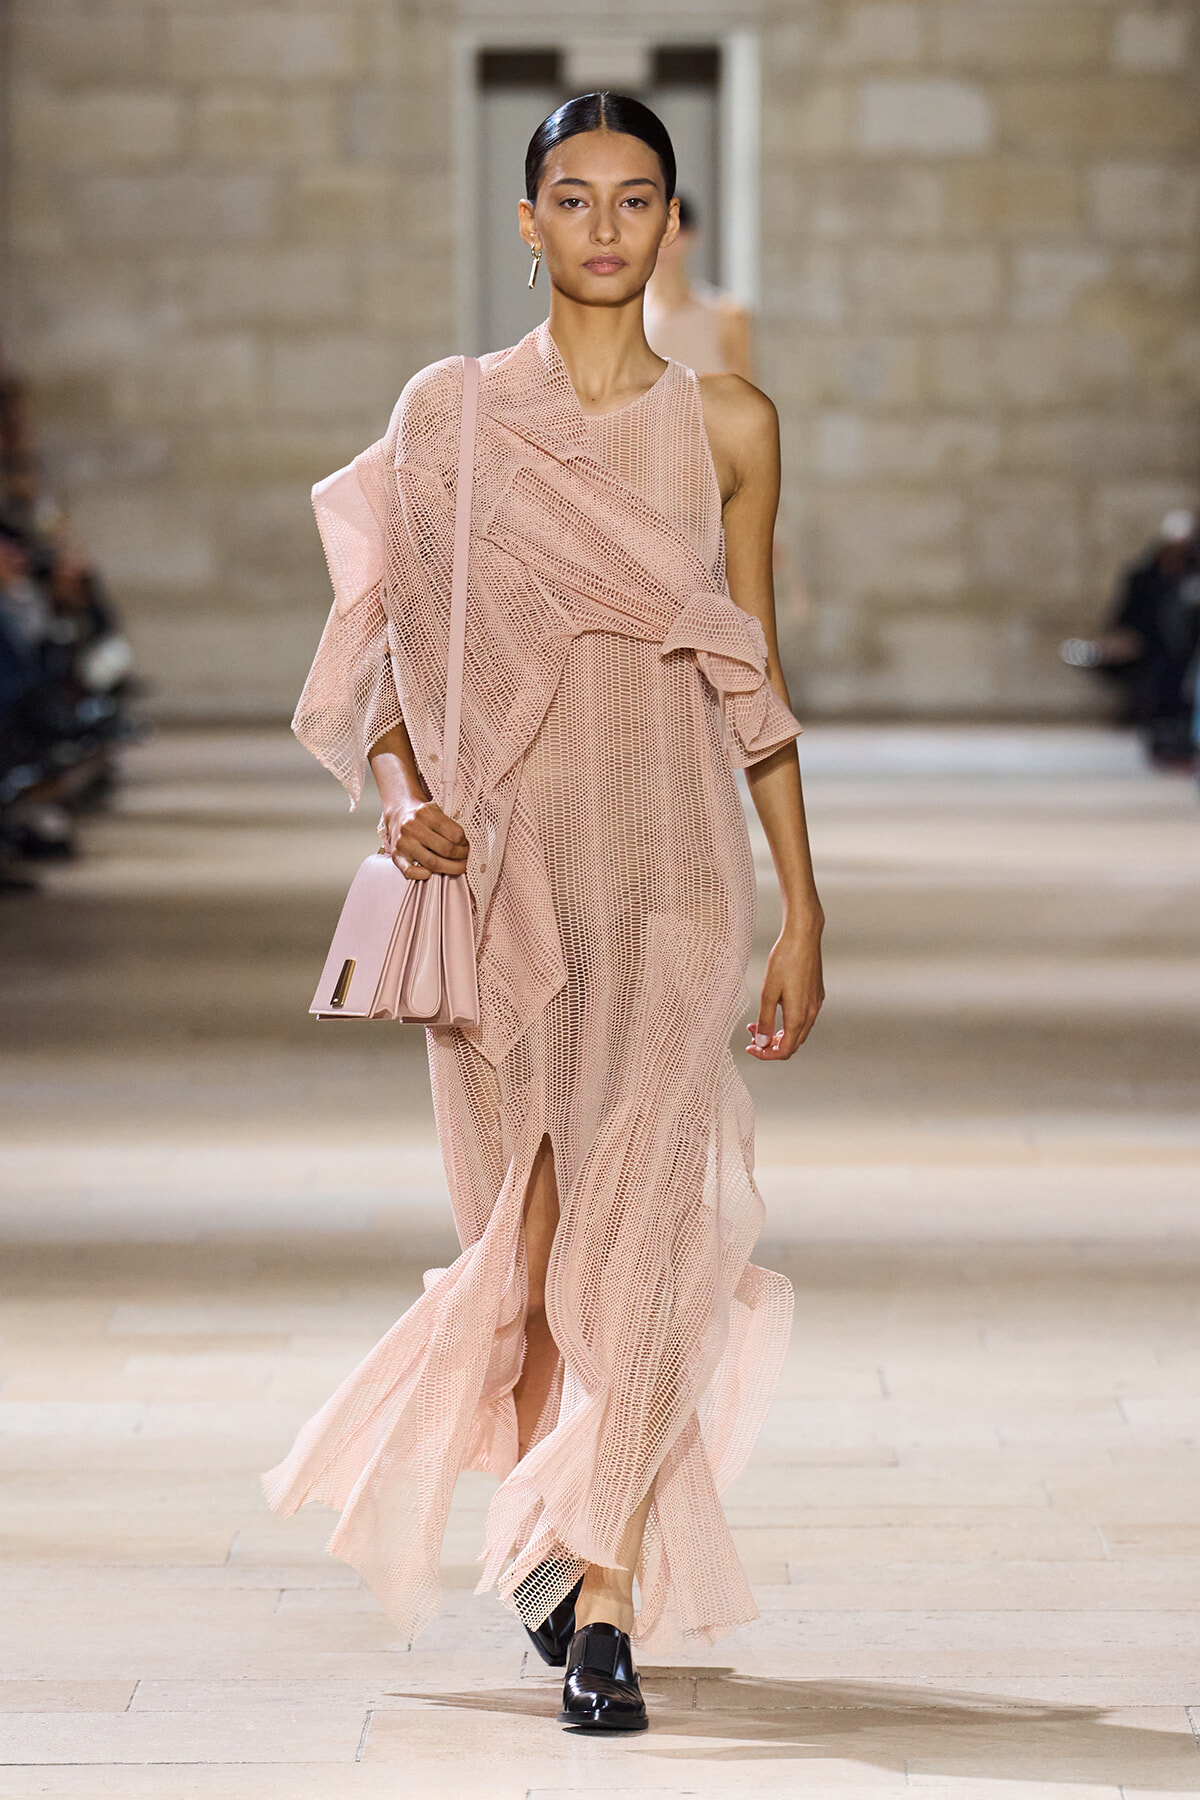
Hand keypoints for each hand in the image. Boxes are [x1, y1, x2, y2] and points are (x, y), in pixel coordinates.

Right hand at [379, 798, 468, 881]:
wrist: (398, 815)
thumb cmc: (421, 817)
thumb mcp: (435, 810)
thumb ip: (449, 824)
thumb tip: (465, 845)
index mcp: (425, 813)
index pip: (454, 834)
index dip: (464, 843)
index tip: (466, 845)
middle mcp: (412, 827)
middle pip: (446, 849)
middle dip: (461, 856)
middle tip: (465, 857)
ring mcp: (403, 843)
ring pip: (432, 862)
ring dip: (450, 868)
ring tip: (458, 866)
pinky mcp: (396, 856)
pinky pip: (410, 872)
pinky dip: (423, 875)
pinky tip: (431, 872)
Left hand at [746, 921, 823, 1059]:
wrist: (804, 936)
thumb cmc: (784, 960)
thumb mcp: (768, 991)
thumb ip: (765, 1020)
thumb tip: (762, 1043)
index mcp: (798, 1016)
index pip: (784, 1050)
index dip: (766, 1054)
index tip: (750, 1047)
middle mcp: (811, 1013)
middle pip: (792, 1044)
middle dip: (770, 1045)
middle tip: (752, 1034)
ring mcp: (815, 1004)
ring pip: (798, 1031)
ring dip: (778, 1033)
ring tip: (759, 1022)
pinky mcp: (816, 994)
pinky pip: (803, 1018)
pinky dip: (788, 1022)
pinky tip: (776, 1009)